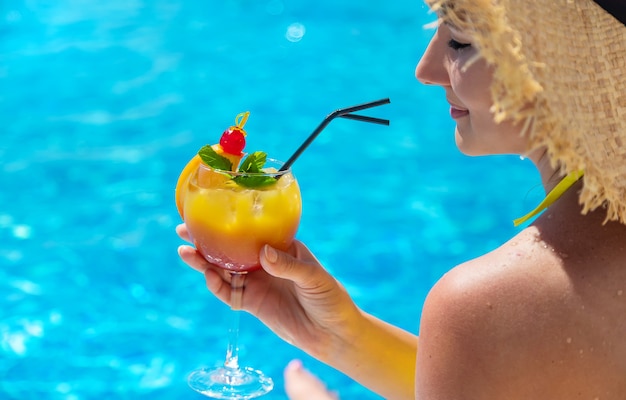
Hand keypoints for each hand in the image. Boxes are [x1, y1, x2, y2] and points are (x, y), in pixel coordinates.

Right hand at [176, 223, 361, 359]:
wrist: (332, 335)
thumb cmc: (330, 298)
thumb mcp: (314, 277)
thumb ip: (288, 266)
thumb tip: (264, 253)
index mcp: (282, 246)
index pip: (252, 230)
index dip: (231, 221)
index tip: (210, 212)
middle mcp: (265, 262)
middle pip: (230, 248)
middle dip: (207, 240)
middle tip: (183, 230)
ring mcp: (257, 283)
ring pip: (224, 270)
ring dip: (204, 262)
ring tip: (185, 252)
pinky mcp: (252, 304)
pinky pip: (229, 293)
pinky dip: (216, 286)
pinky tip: (207, 276)